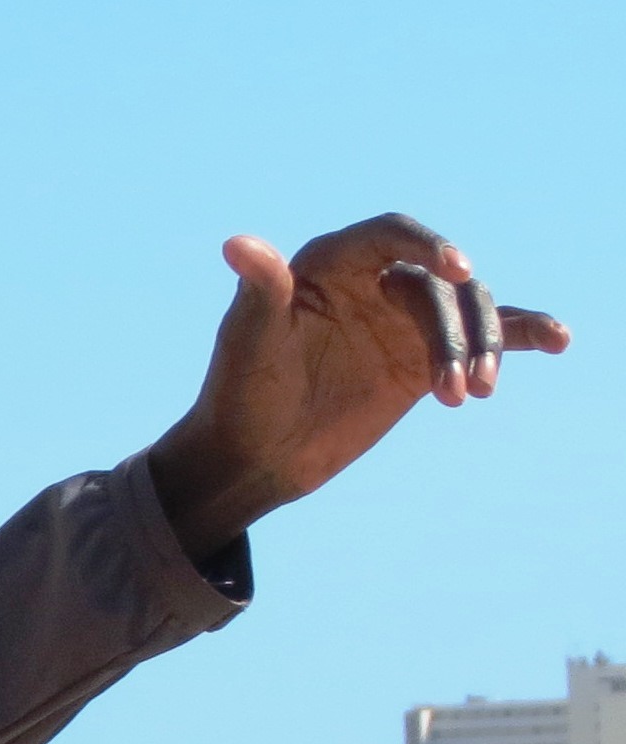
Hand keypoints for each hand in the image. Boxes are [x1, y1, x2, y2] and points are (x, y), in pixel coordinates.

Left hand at [148, 215, 567, 559]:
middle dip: (454, 332)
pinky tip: (558, 340)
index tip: (458, 270)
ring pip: (467, 311)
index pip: (392, 236)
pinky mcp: (425, 357)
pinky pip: (483, 336)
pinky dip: (521, 333)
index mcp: (331, 263)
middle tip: (450, 389)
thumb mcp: (249, 342)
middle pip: (439, 284)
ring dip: (482, 346)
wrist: (253, 455)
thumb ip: (259, 291)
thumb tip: (238, 245)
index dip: (427, 246)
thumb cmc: (239, 393)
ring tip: (475, 393)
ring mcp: (403, 318)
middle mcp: (375, 280)